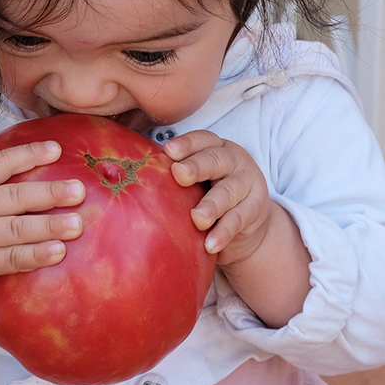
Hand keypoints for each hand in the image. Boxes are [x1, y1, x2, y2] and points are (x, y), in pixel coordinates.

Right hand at [0, 136, 84, 351]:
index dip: (27, 155)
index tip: (56, 150)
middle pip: (14, 196)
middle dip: (49, 192)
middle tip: (80, 189)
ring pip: (17, 229)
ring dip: (49, 226)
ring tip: (78, 223)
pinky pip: (10, 259)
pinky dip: (34, 256)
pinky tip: (57, 253)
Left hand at [163, 130, 310, 327]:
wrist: (244, 227)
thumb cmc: (207, 195)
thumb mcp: (194, 182)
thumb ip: (174, 174)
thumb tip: (128, 175)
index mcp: (216, 147)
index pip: (203, 139)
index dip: (186, 144)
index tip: (167, 151)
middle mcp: (235, 160)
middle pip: (216, 160)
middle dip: (197, 166)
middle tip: (179, 175)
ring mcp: (249, 183)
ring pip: (229, 191)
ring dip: (212, 205)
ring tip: (197, 218)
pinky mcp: (256, 210)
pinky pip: (238, 221)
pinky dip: (223, 233)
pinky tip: (210, 244)